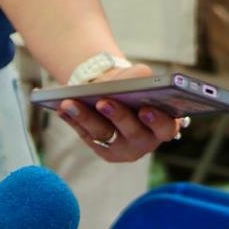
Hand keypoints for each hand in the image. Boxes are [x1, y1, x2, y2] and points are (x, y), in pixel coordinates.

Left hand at [55, 64, 181, 161]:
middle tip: (104, 103)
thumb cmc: (134, 85)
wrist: (118, 94)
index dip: (157, 121)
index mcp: (165, 125)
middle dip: (118, 117)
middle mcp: (147, 141)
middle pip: (133, 133)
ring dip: (85, 117)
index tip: (145, 109)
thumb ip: (141, 78)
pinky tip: (61, 108)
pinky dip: (73, 120)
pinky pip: (87, 136)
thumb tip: (126, 84)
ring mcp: (124, 149)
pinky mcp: (104, 150)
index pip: (166, 128)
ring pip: (104, 135)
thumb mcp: (142, 77)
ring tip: (69, 103)